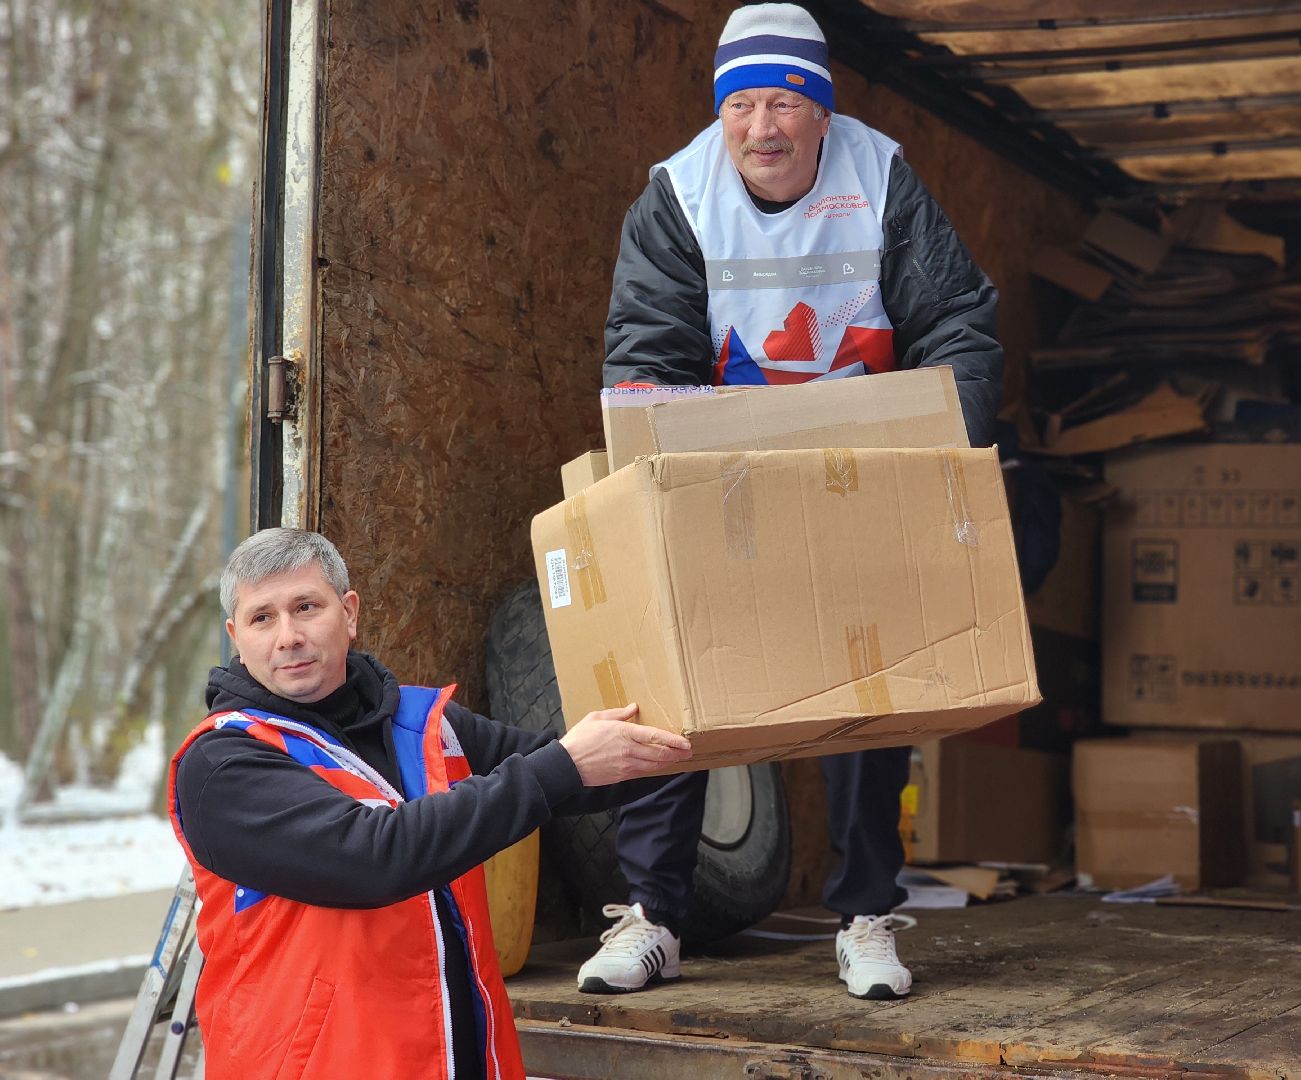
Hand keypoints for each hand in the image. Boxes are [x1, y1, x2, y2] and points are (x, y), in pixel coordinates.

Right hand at [559, 703, 691, 786]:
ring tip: (679, 758)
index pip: (655, 736)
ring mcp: (626, 765)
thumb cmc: (579, 738)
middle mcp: (629, 750)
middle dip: (677, 753)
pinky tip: (660, 765)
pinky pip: (643, 772)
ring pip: (654, 765)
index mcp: (624, 733)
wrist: (567, 764)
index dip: (673, 740)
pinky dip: (655, 769)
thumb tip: (634, 708)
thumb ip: (618, 713)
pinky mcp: (622, 776)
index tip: (686, 742)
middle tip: (689, 751)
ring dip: (669, 762)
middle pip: (660, 754)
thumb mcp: (597, 717)